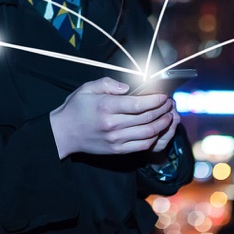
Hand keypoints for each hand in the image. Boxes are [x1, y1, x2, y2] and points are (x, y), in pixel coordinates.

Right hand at [49, 77, 174, 158]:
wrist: (63, 134)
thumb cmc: (75, 108)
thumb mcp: (87, 88)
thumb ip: (108, 84)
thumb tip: (128, 88)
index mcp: (106, 107)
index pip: (138, 104)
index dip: (155, 100)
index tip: (164, 95)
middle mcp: (113, 124)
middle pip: (147, 118)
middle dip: (163, 110)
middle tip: (169, 103)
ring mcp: (116, 139)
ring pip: (148, 133)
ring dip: (162, 124)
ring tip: (168, 115)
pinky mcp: (117, 150)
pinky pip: (142, 145)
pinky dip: (154, 137)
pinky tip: (158, 130)